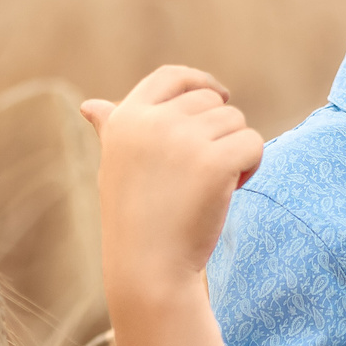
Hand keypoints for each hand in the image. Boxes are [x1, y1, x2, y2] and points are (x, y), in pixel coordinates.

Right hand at [82, 66, 262, 305]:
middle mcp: (152, 121)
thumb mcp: (117, 165)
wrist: (148, 268)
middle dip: (219, 132)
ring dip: (234, 151)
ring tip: (207, 187)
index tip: (219, 96)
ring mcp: (182, 139)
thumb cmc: (135, 218)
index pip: (171, 76)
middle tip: (201, 174)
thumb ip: (112, 129)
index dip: (199, 81)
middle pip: (212, 102)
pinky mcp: (214, 160)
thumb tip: (91, 105)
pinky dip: (250, 167)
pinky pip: (253, 144)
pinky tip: (227, 192)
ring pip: (237, 122)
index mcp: (126, 118)